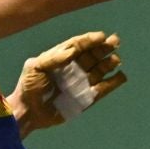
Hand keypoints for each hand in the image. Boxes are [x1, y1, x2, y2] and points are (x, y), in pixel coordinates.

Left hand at [8, 31, 125, 135]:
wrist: (28, 111)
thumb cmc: (28, 86)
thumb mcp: (34, 67)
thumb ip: (53, 58)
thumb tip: (73, 51)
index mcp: (61, 57)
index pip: (78, 45)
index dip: (90, 40)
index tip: (101, 36)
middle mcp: (73, 68)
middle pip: (92, 55)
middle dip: (104, 48)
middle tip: (115, 41)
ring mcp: (81, 82)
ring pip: (99, 70)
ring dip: (109, 64)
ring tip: (116, 60)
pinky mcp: (86, 97)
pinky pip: (103, 89)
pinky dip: (113, 83)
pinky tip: (121, 76)